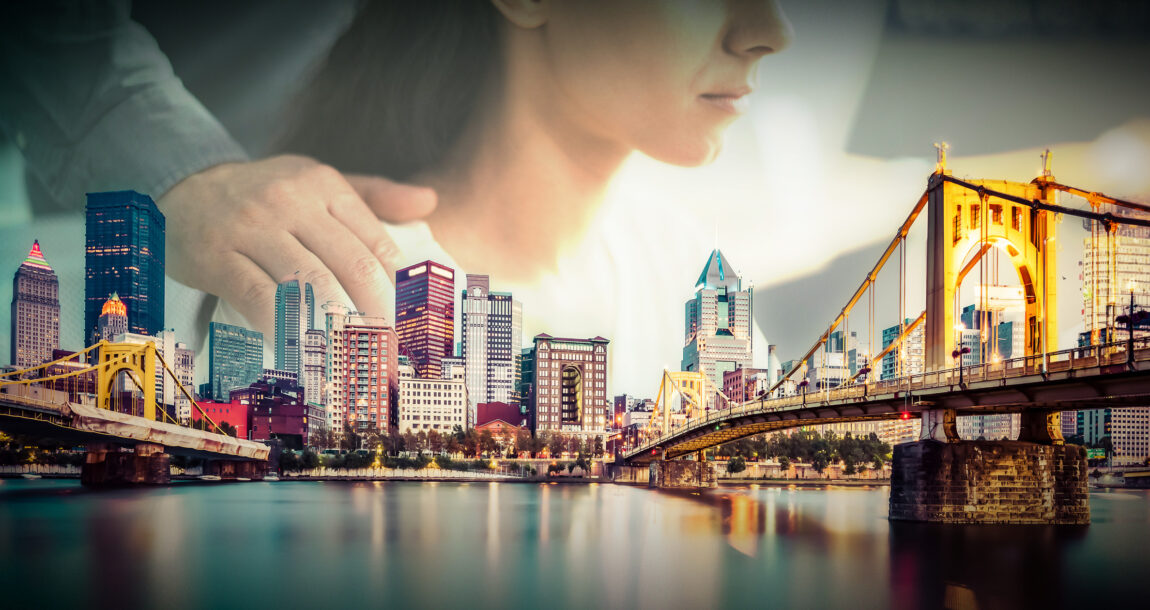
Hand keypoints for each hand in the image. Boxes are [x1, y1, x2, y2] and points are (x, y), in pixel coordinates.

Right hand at [158, 155, 435, 335]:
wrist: (182, 184)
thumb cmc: (265, 191)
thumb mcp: (316, 180)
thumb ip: (374, 194)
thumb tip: (429, 201)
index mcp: (323, 184)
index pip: (376, 241)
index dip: (400, 287)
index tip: (414, 322)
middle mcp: (291, 201)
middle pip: (352, 265)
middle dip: (380, 313)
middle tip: (398, 351)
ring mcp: (252, 228)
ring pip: (310, 284)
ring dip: (340, 326)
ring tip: (361, 356)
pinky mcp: (217, 256)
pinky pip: (259, 298)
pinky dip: (285, 328)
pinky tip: (304, 350)